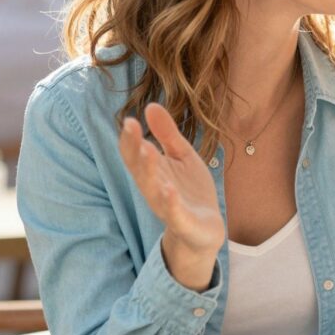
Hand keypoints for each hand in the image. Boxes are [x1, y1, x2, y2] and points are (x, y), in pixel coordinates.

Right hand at [118, 103, 224, 289]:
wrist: (205, 228)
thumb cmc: (190, 190)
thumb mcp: (182, 156)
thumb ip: (167, 134)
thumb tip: (150, 105)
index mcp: (153, 171)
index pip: (135, 154)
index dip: (130, 138)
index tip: (128, 119)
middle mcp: (155, 187)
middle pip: (140, 168)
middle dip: (135, 149)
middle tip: (130, 127)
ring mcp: (167, 205)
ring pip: (153, 189)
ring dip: (149, 171)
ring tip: (148, 151)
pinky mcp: (182, 221)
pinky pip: (174, 212)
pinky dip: (170, 202)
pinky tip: (169, 190)